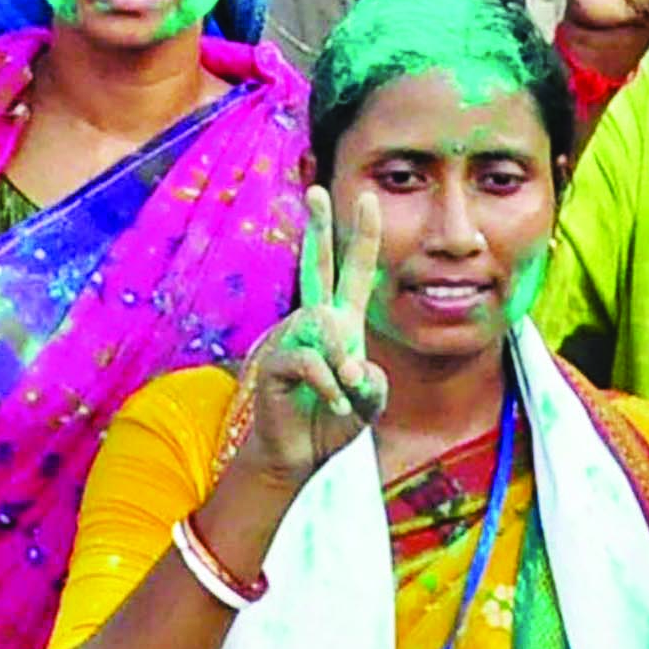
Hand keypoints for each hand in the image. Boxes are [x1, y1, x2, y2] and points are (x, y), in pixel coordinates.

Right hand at [227, 185, 393, 487]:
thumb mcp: (369, 403)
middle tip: (317, 191)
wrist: (298, 456)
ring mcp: (293, 339)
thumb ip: (372, 382)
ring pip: (325, 324)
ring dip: (343, 363)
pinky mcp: (277, 362)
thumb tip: (351, 366)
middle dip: (319, 228)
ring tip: (347, 392)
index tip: (368, 199)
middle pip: (318, 265)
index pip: (354, 272)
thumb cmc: (332, 423)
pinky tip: (333, 404)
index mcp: (341, 323)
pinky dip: (330, 386)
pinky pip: (311, 361)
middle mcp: (315, 322)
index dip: (363, 237)